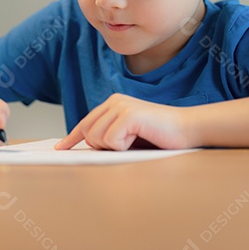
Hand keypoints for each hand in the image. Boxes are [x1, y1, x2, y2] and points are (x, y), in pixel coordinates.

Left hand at [54, 93, 193, 150]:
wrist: (188, 130)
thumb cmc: (160, 137)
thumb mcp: (129, 136)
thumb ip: (110, 137)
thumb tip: (86, 147)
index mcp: (113, 103)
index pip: (85, 123)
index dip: (72, 137)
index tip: (61, 148)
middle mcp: (114, 101)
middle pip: (88, 133)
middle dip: (103, 148)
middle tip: (128, 145)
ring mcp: (121, 106)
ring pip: (97, 139)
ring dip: (115, 148)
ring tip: (136, 140)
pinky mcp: (128, 114)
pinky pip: (111, 141)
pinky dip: (125, 147)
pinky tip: (141, 138)